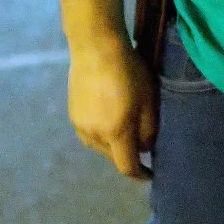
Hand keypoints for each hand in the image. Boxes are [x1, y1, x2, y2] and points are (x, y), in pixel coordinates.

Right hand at [66, 37, 157, 180]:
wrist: (95, 48)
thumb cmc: (129, 72)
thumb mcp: (148, 100)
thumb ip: (149, 130)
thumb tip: (145, 149)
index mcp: (115, 133)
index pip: (127, 167)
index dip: (140, 175)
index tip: (151, 175)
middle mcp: (94, 135)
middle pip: (113, 158)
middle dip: (127, 156)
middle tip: (140, 145)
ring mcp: (80, 126)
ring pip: (99, 147)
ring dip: (113, 145)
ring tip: (124, 130)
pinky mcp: (72, 115)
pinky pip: (89, 133)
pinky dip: (101, 133)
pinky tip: (108, 117)